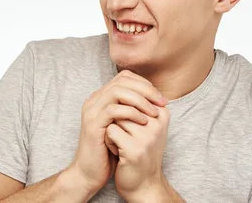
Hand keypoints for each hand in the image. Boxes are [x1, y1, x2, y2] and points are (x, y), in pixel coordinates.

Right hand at [68, 70, 167, 195]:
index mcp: (101, 98)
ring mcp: (92, 111)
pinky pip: (113, 110)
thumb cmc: (109, 151)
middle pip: (122, 80)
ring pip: (117, 91)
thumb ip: (133, 110)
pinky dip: (131, 113)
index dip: (145, 84)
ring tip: (154, 112)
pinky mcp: (92, 125)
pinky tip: (144, 121)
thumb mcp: (124, 126)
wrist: (90, 173)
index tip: (161, 99)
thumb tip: (156, 100)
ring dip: (140, 100)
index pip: (124, 77)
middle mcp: (94, 100)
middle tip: (162, 102)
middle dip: (146, 89)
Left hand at [104, 104, 170, 201]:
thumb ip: (139, 101)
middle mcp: (157, 123)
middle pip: (122, 105)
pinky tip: (119, 152)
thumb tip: (124, 76)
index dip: (124, 110)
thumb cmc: (140, 150)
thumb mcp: (145, 124)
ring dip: (112, 129)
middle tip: (126, 137)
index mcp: (162, 113)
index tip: (134, 128)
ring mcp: (147, 136)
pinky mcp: (134, 148)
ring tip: (123, 144)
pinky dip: (109, 141)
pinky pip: (110, 131)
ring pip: (114, 116)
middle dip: (116, 119)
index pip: (131, 95)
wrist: (142, 183)